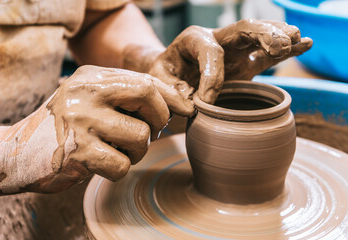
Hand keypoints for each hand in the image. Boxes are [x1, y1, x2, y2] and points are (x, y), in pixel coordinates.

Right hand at [0, 66, 169, 193]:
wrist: (18, 151)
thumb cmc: (67, 125)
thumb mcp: (93, 100)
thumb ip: (128, 96)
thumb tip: (179, 105)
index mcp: (92, 76)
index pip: (145, 81)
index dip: (171, 98)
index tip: (186, 110)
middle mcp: (86, 92)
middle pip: (148, 98)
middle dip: (159, 120)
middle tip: (147, 132)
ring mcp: (81, 121)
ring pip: (141, 137)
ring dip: (137, 151)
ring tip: (117, 149)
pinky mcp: (77, 152)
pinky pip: (122, 165)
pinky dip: (119, 169)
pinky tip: (101, 163)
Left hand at [123, 19, 311, 115]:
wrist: (169, 73)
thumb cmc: (163, 76)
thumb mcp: (157, 82)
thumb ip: (170, 93)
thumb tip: (193, 107)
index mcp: (192, 40)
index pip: (210, 51)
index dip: (213, 75)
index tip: (206, 101)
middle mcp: (217, 39)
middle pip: (242, 29)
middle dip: (262, 34)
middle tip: (277, 44)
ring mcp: (234, 51)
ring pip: (259, 38)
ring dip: (278, 38)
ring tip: (295, 40)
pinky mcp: (245, 63)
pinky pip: (267, 55)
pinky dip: (286, 51)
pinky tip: (305, 44)